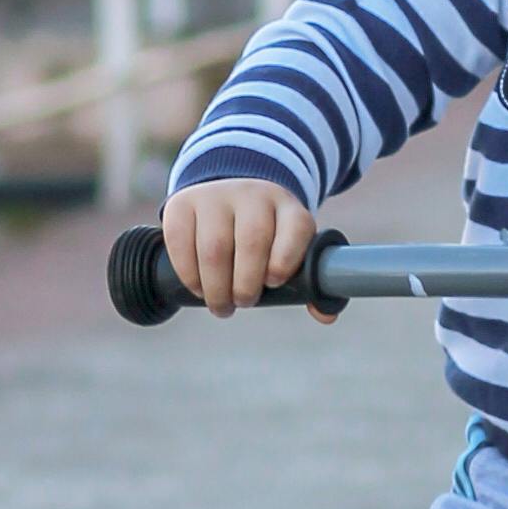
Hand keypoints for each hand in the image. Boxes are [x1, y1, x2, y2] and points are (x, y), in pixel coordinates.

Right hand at [162, 180, 317, 316]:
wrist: (227, 192)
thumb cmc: (266, 235)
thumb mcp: (289, 248)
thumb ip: (308, 282)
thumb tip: (326, 316)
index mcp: (288, 207)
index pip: (296, 226)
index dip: (287, 258)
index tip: (274, 282)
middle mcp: (253, 195)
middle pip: (252, 242)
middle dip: (246, 284)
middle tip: (243, 303)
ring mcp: (215, 196)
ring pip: (214, 248)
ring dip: (216, 287)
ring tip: (221, 304)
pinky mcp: (182, 203)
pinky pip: (181, 243)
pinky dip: (189, 275)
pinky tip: (199, 288)